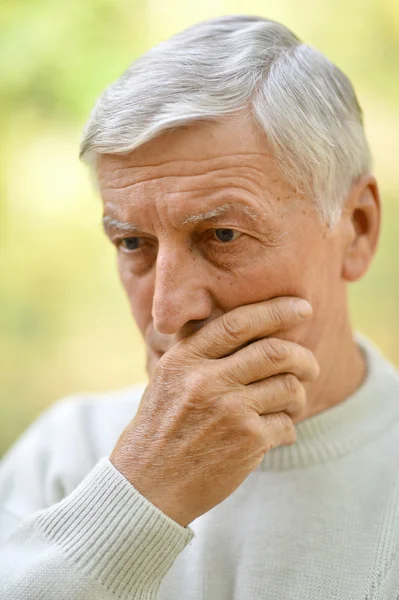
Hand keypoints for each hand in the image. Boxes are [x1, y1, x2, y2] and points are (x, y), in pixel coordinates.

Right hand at [110, 297, 318, 526]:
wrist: (147, 485)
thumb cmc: (160, 429)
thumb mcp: (167, 379)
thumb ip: (200, 353)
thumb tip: (248, 327)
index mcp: (186, 359)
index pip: (239, 322)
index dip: (277, 310)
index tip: (302, 308)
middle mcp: (208, 380)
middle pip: (276, 352)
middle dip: (303, 357)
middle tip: (311, 366)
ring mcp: (230, 411)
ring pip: (289, 387)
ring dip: (299, 396)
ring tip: (291, 404)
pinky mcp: (248, 442)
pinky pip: (287, 424)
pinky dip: (288, 427)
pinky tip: (274, 433)